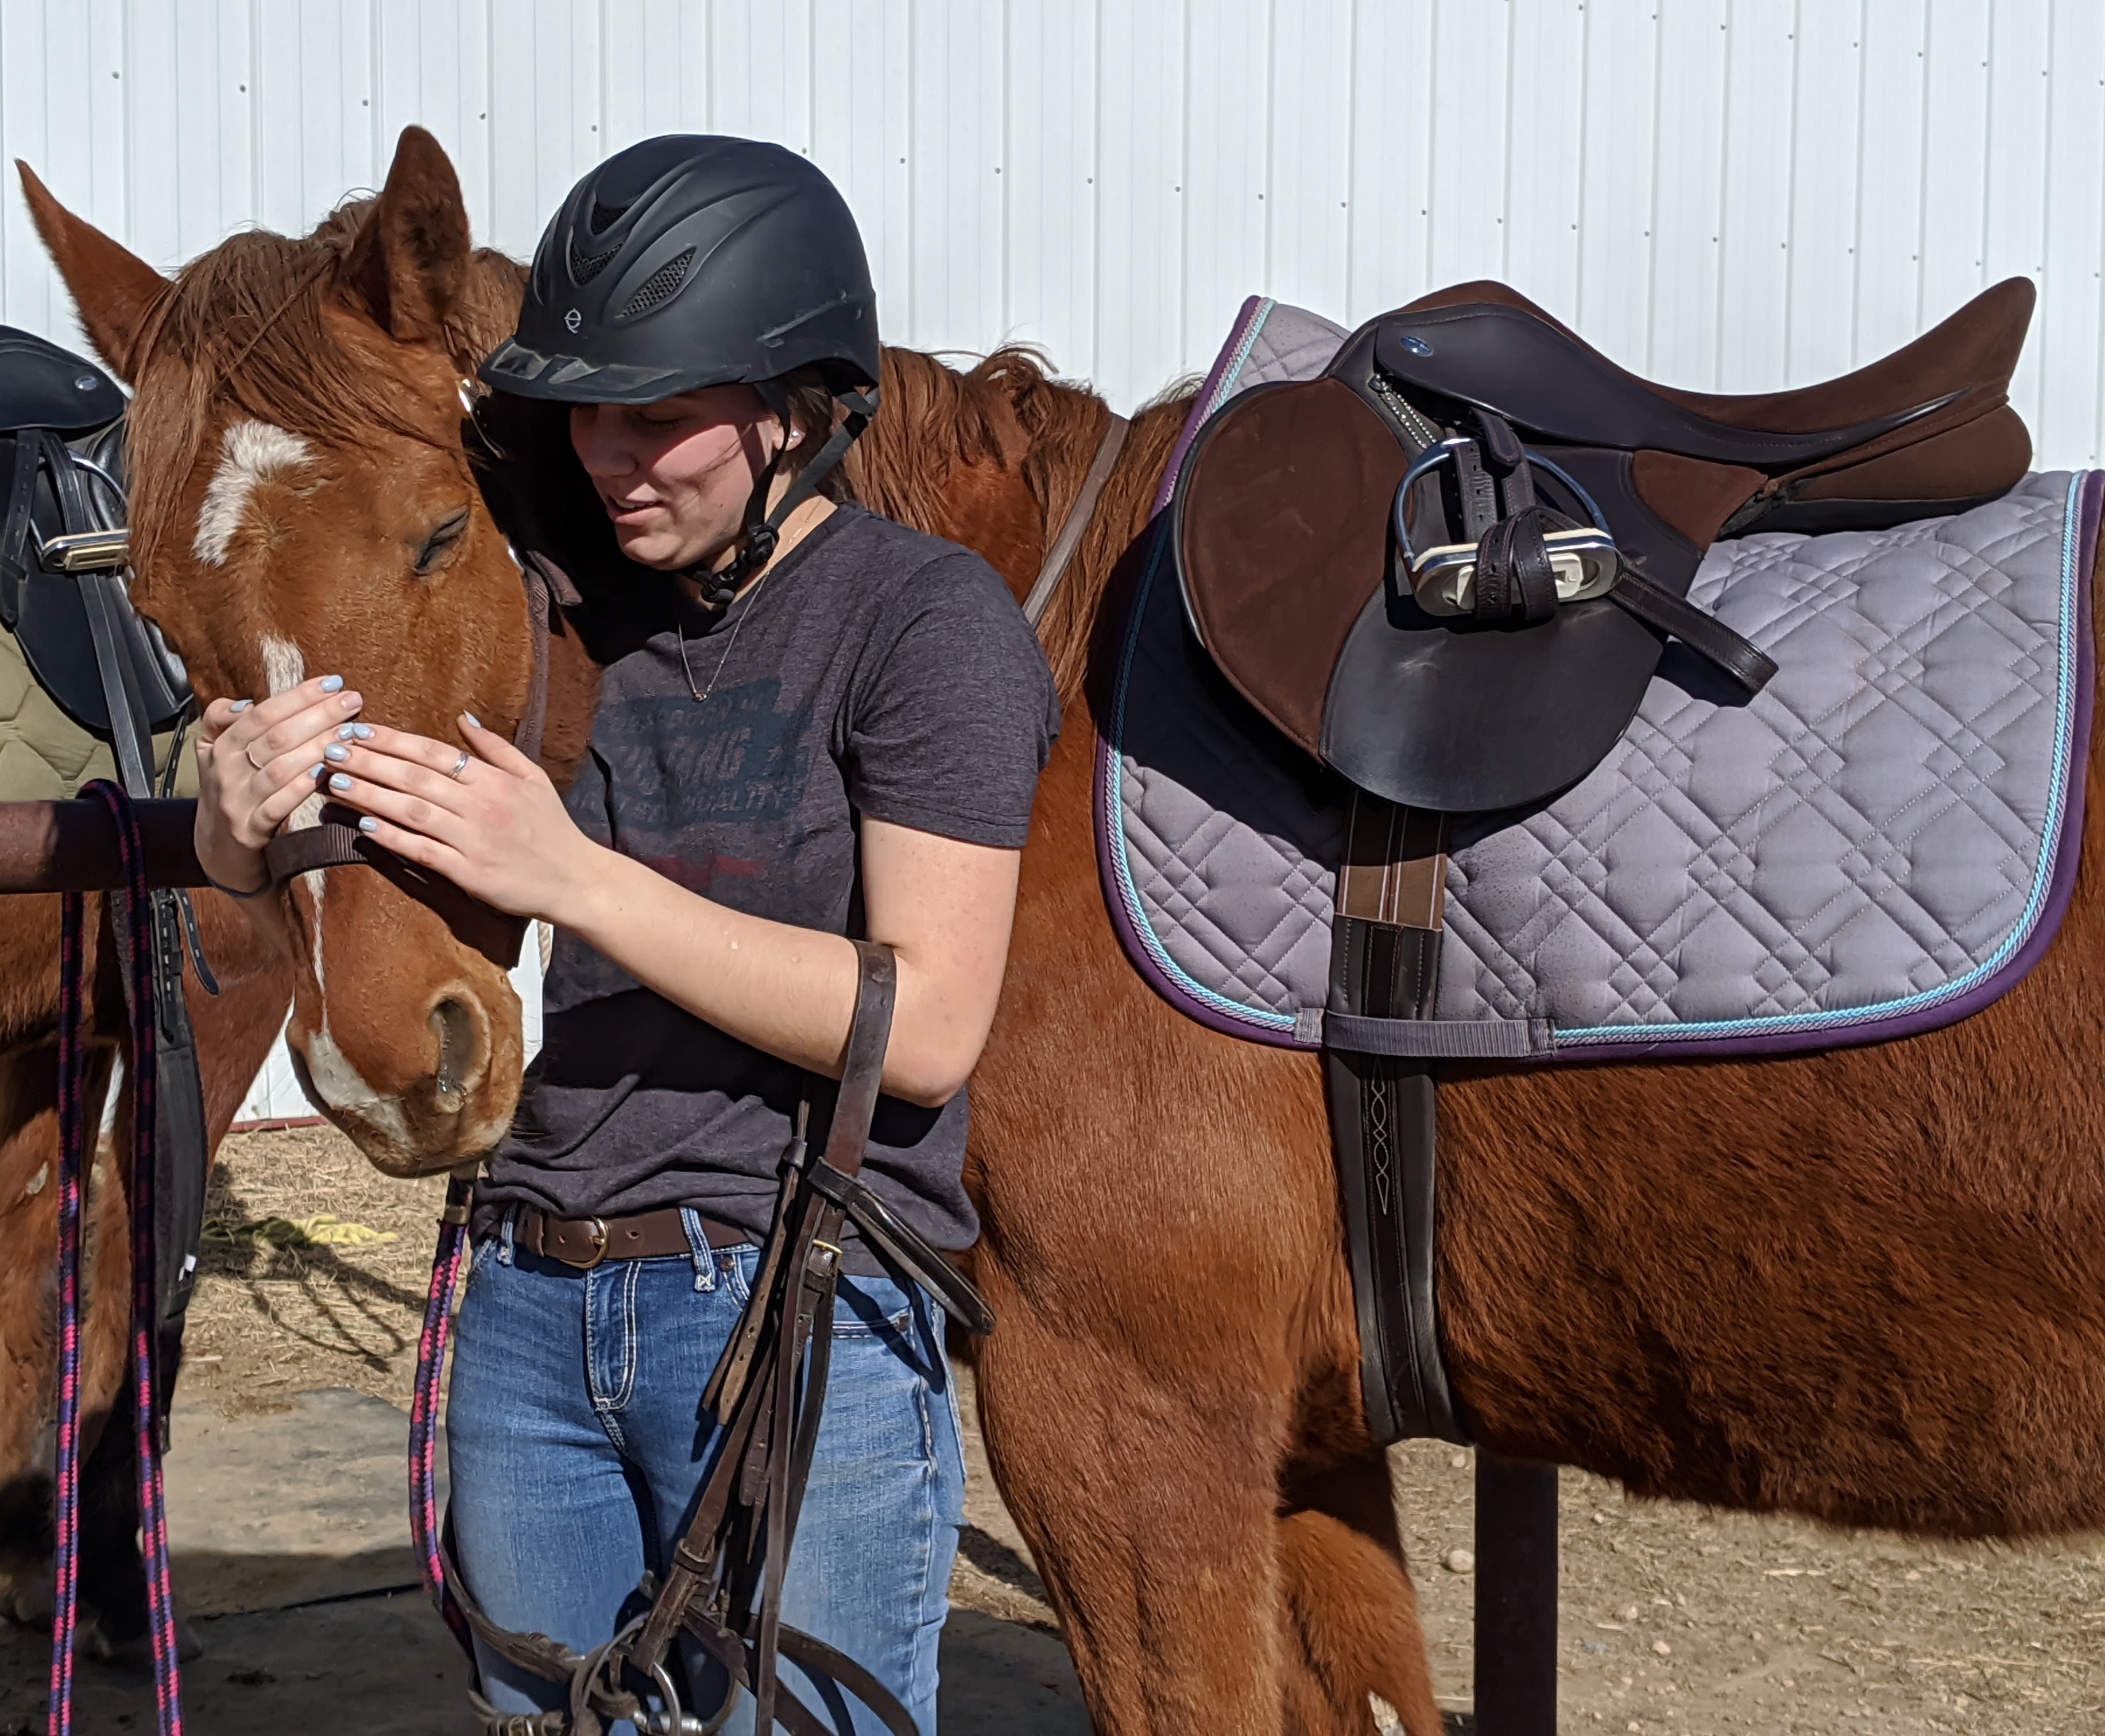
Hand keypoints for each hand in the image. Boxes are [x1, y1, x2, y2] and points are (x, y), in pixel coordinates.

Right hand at [194, 675, 365, 895]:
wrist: (216, 851)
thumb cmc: (231, 792)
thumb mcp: (217, 753)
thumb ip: (225, 722)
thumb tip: (249, 702)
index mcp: (221, 746)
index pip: (262, 713)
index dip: (298, 697)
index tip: (332, 683)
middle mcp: (225, 770)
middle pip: (274, 736)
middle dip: (317, 715)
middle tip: (351, 701)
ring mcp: (236, 800)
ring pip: (279, 768)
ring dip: (316, 748)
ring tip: (348, 733)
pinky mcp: (249, 829)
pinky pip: (277, 805)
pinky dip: (301, 788)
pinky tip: (325, 773)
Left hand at [315, 714, 600, 920]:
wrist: (575, 879)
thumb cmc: (552, 828)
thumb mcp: (533, 778)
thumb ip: (497, 748)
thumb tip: (463, 718)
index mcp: (494, 780)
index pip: (434, 752)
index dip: (393, 740)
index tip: (358, 731)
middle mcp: (481, 805)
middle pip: (415, 778)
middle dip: (369, 762)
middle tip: (330, 750)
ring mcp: (473, 839)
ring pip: (412, 811)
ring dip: (371, 795)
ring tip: (336, 783)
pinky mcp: (469, 872)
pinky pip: (423, 852)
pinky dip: (393, 839)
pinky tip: (365, 828)